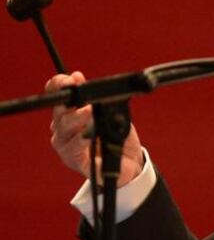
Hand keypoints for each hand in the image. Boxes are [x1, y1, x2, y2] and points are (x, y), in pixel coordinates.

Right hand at [47, 71, 144, 187]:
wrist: (129, 162)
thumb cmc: (116, 136)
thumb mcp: (110, 113)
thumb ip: (95, 98)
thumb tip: (78, 77)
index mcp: (69, 115)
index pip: (57, 97)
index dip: (59, 86)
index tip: (70, 79)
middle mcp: (63, 130)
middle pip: (59, 112)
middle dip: (70, 100)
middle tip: (81, 92)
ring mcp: (67, 146)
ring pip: (64, 129)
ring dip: (78, 118)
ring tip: (90, 111)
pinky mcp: (75, 161)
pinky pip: (74, 149)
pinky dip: (82, 139)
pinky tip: (89, 134)